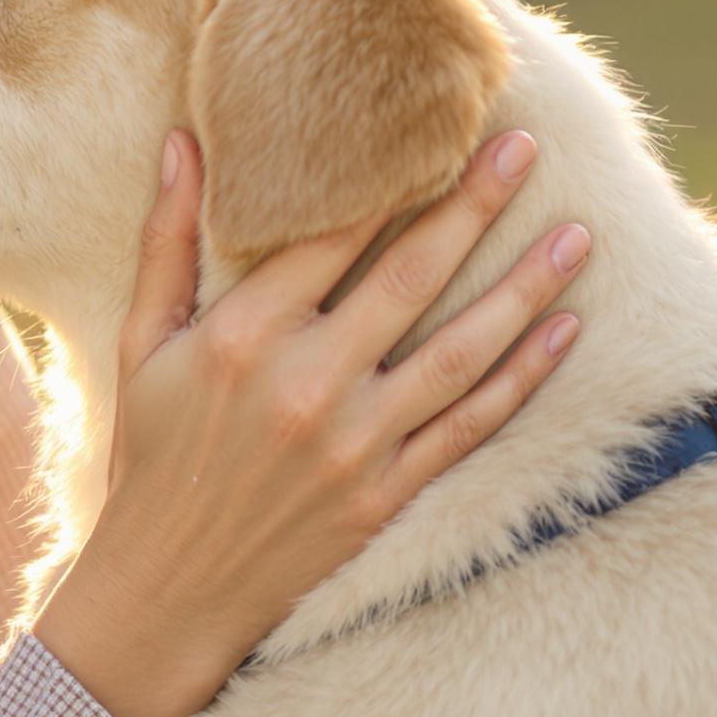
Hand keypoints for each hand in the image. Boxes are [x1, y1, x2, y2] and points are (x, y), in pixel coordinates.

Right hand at [33, 127, 586, 716]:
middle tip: (526, 146)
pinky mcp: (385, 493)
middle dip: (475, 205)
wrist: (164, 592)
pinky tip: (565, 332)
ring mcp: (354, 443)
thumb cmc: (148, 456)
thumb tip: (182, 142)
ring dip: (527, 288)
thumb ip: (167, 241)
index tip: (433, 124)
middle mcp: (307, 382)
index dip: (388, 175)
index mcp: (243, 335)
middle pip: (412, 276)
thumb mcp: (139, 343)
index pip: (332, 233)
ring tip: (576, 235)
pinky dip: (524, 377)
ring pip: (462, 350)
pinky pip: (471, 425)